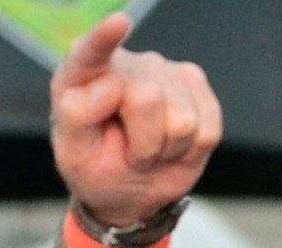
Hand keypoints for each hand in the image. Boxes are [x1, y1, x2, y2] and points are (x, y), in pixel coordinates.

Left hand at [49, 14, 220, 227]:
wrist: (130, 189)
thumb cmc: (96, 166)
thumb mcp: (74, 153)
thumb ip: (77, 117)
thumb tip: (108, 85)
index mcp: (86, 75)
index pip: (92, 53)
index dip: (104, 38)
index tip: (118, 23)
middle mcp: (130, 65)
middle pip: (148, 99)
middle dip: (140, 143)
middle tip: (129, 154)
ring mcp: (167, 73)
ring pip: (181, 122)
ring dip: (163, 150)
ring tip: (148, 151)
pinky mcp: (198, 88)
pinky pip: (206, 131)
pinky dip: (188, 153)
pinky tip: (171, 147)